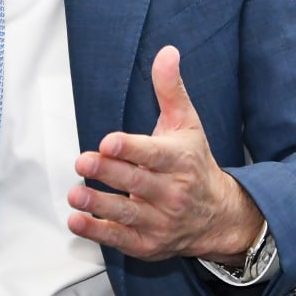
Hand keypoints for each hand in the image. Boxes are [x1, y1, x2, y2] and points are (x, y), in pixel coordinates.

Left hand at [67, 45, 262, 263]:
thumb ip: (170, 88)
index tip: (108, 142)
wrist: (218, 215)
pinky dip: (98, 233)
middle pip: (136, 182)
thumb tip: (166, 51)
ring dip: (99, 204)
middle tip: (82, 163)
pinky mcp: (148, 243)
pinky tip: (77, 222)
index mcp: (179, 160)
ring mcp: (160, 220)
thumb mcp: (186, 123)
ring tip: (76, 194)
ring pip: (127, 213)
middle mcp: (171, 192)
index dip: (130, 149)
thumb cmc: (194, 163)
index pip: (153, 154)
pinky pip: (121, 239)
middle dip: (108, 173)